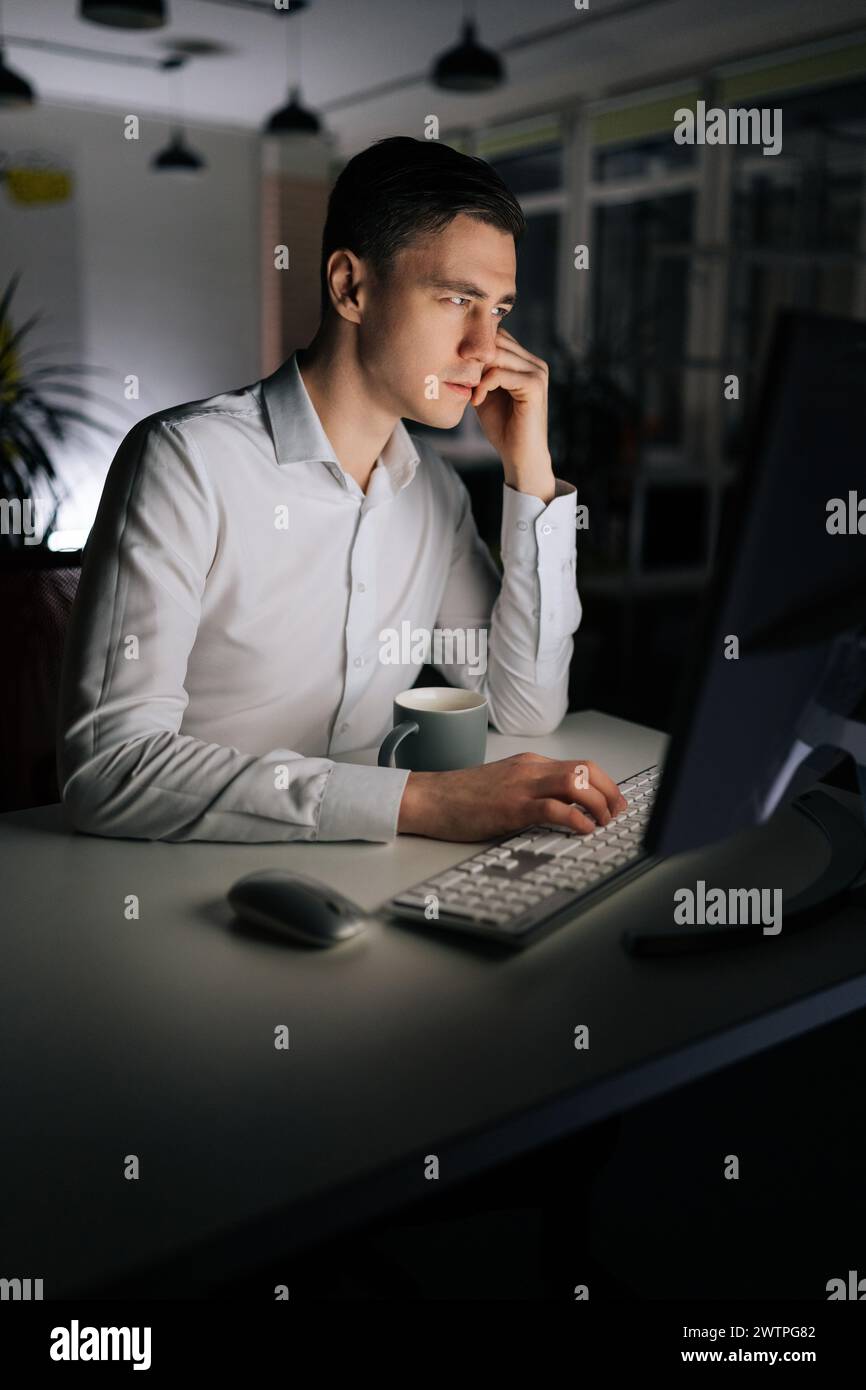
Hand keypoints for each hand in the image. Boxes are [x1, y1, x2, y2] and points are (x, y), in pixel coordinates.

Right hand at [397, 752, 627, 840]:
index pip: (580, 765)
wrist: (428, 799)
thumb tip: (561, 810)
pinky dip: (576, 818)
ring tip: (603, 823)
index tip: (615, 803)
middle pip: (586, 769)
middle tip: (617, 814)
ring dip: (598, 804)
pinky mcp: (511, 806)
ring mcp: (521, 786)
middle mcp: (530, 769)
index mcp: (529, 764)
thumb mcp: (503, 787)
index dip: (605, 784)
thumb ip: (531, 792)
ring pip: (576, 782)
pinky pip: (553, 808)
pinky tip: (583, 830)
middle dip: (610, 792)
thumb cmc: (461, 798)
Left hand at [471, 327, 550, 478]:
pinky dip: (483, 385)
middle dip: (474, 358)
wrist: (520, 456)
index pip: (498, 337)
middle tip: (460, 378)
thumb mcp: (486, 393)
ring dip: (477, 372)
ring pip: (497, 355)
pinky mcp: (534, 386)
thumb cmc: (503, 428)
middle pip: (497, 341)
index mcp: (525, 362)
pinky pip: (500, 374)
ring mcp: (537, 373)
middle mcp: (535, 363)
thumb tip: (459, 352)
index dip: (476, 348)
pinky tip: (477, 401)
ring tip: (469, 391)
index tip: (458, 368)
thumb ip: (479, 372)